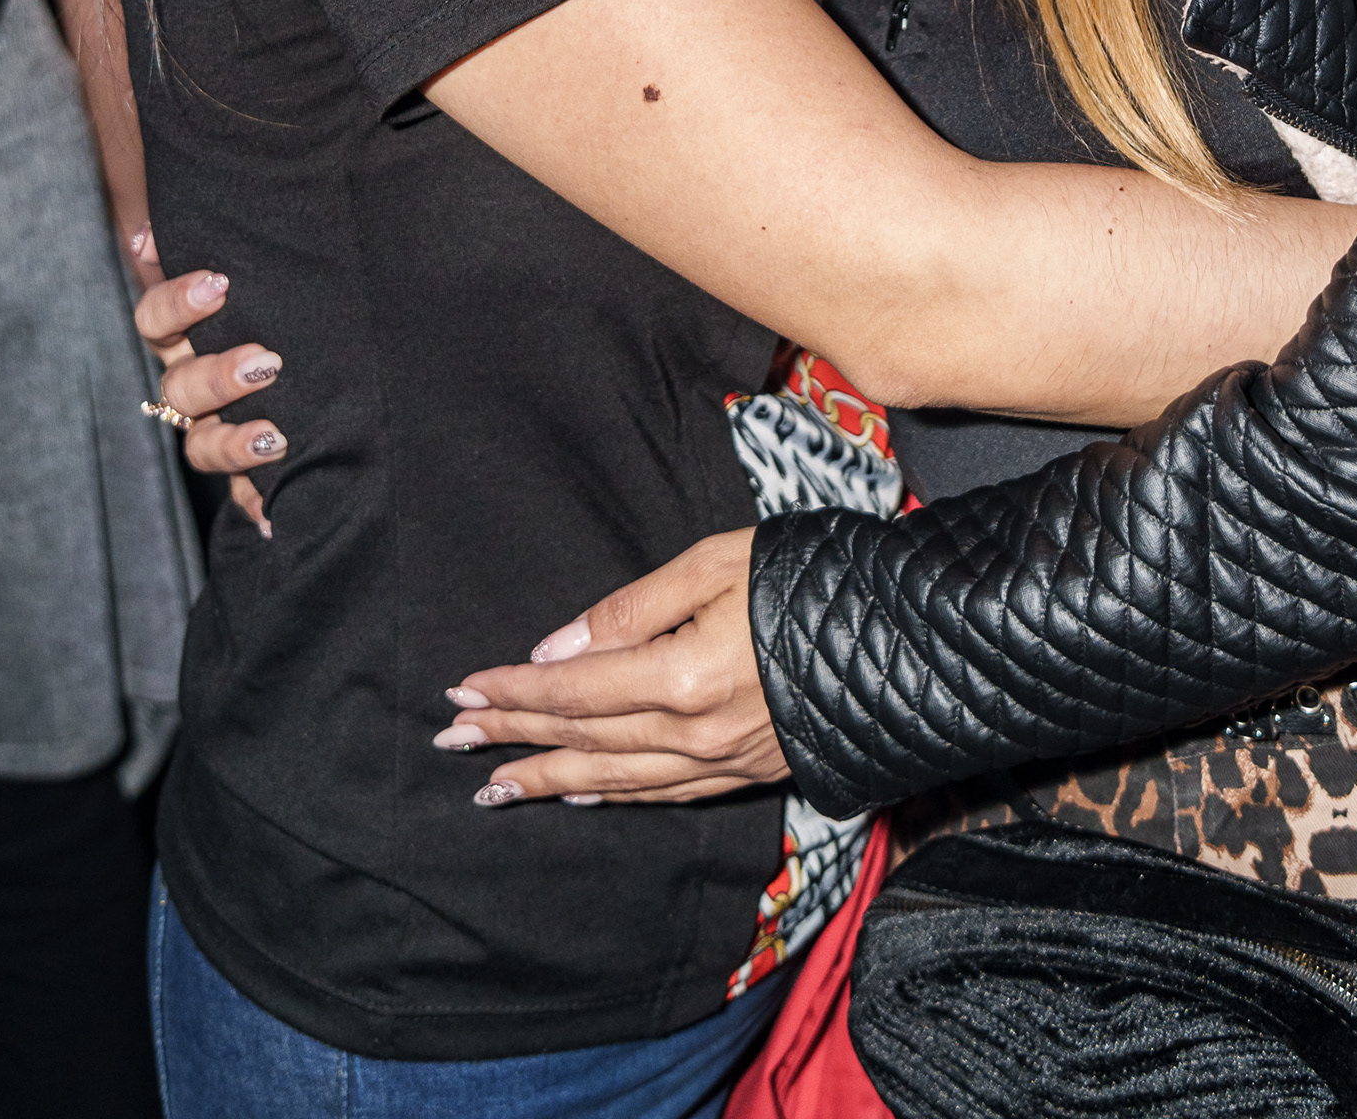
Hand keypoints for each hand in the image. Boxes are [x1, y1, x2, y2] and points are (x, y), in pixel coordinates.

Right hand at [129, 230, 284, 534]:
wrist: (342, 356)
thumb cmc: (290, 299)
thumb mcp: (268, 271)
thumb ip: (228, 245)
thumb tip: (152, 231)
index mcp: (189, 333)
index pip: (157, 318)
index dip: (177, 303)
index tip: (219, 285)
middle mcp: (193, 382)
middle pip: (181, 386)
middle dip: (218, 376)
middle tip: (265, 362)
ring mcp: (218, 428)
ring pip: (203, 443)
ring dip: (234, 443)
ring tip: (276, 434)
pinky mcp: (250, 469)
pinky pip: (246, 494)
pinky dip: (259, 505)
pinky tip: (274, 517)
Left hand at [434, 529, 786, 806]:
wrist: (904, 632)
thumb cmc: (808, 577)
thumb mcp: (715, 563)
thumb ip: (631, 608)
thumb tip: (554, 648)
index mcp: (682, 677)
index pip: (573, 688)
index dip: (511, 690)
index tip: (462, 691)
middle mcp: (694, 735)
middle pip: (582, 738)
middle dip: (511, 737)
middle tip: (452, 741)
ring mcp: (721, 763)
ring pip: (613, 778)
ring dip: (545, 777)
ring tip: (492, 783)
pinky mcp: (745, 773)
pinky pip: (659, 794)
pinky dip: (608, 793)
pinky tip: (577, 790)